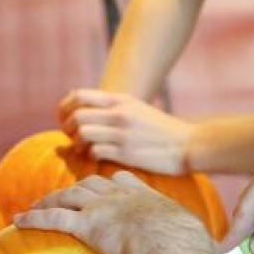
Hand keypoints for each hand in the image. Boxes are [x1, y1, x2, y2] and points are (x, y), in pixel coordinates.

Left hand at [14, 171, 214, 253]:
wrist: (174, 248)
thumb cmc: (190, 250)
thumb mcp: (197, 242)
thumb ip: (195, 246)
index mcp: (148, 198)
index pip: (125, 181)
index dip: (112, 183)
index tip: (105, 185)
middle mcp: (122, 196)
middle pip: (90, 185)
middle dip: (73, 189)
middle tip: (60, 194)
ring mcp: (103, 207)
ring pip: (67, 197)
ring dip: (46, 201)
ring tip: (32, 207)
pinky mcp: (86, 224)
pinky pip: (53, 218)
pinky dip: (33, 218)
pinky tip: (17, 223)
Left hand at [58, 89, 194, 174]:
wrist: (189, 145)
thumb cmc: (161, 130)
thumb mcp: (137, 108)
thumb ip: (111, 105)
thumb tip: (79, 100)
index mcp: (121, 100)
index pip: (79, 96)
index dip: (64, 108)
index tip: (65, 119)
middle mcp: (120, 114)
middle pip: (76, 115)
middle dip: (67, 128)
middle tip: (72, 137)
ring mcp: (123, 133)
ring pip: (83, 133)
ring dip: (77, 144)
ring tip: (83, 149)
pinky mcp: (127, 153)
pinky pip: (95, 152)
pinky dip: (91, 156)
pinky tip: (98, 157)